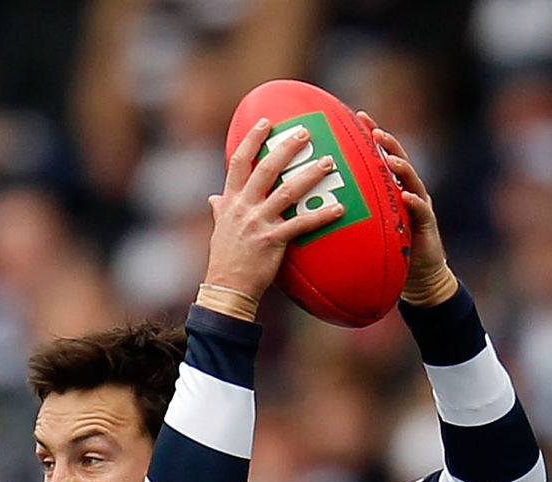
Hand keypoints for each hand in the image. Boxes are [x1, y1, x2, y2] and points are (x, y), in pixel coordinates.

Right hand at [201, 118, 348, 315]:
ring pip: (286, 192)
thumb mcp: (219, 229)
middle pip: (265, 169)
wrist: (227, 288)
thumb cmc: (225, 259)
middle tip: (305, 133)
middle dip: (286, 148)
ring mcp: (257, 223)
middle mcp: (243, 208)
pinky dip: (320, 215)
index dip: (251, 140)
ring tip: (329, 162)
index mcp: (230, 201)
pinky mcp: (272, 241)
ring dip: (309, 175)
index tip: (265, 122)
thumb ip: (220, 209)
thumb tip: (213, 197)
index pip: (238, 162)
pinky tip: (338, 208)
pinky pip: (301, 224)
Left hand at [358, 111, 455, 306]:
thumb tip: (310, 205)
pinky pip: (420, 211)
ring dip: (400, 167)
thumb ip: (347, 210)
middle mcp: (404, 190)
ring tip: (389, 157)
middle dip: (386, 142)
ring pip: (410, 180)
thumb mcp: (362, 226)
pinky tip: (406, 196)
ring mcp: (418, 204)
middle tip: (373, 129)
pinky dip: (413, 202)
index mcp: (387, 188)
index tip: (356, 116)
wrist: (414, 276)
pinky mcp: (425, 224)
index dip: (369, 135)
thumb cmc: (383, 248)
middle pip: (396, 159)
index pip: (377, 156)